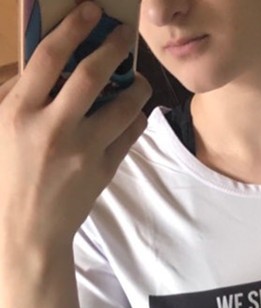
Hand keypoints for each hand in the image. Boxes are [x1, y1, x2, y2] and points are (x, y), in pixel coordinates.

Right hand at [0, 2, 150, 256]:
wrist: (30, 225)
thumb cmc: (11, 168)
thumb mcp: (3, 123)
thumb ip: (22, 90)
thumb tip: (50, 55)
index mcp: (21, 111)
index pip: (49, 58)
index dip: (73, 29)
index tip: (92, 11)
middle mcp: (53, 128)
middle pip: (91, 77)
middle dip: (113, 49)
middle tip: (127, 36)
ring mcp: (82, 152)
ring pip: (122, 108)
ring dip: (136, 88)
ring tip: (138, 80)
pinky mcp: (104, 171)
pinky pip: (129, 135)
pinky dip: (136, 118)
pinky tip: (133, 112)